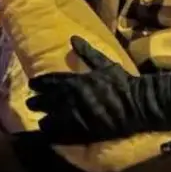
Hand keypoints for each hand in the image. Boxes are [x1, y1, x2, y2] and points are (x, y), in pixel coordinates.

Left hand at [26, 36, 170, 142]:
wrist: (140, 104)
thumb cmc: (123, 82)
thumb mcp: (105, 63)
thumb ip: (87, 53)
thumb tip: (73, 38)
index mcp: (77, 81)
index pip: (51, 81)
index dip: (39, 83)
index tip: (32, 84)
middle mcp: (73, 98)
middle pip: (47, 101)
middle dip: (37, 102)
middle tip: (30, 103)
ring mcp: (77, 115)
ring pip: (52, 118)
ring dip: (44, 118)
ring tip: (39, 119)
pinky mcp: (84, 131)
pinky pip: (63, 133)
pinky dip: (54, 133)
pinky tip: (49, 133)